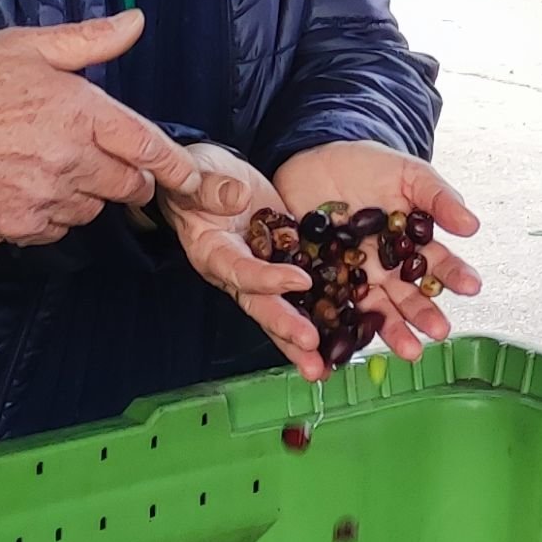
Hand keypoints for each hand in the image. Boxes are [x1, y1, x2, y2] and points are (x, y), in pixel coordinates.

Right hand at [0, 12, 199, 242]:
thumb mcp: (23, 46)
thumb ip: (88, 41)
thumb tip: (135, 22)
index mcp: (80, 113)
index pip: (148, 147)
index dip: (177, 166)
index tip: (192, 177)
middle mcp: (71, 162)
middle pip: (128, 185)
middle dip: (129, 176)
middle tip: (106, 160)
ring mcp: (46, 200)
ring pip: (94, 209)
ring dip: (88, 193)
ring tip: (52, 165)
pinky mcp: (19, 228)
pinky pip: (58, 229)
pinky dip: (55, 214)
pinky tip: (27, 188)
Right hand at [155, 144, 346, 378]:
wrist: (211, 174)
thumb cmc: (197, 174)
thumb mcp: (198, 172)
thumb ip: (211, 187)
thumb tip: (235, 198)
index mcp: (212, 252)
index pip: (241, 271)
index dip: (267, 279)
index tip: (300, 281)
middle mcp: (236, 270)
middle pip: (261, 306)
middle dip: (286, 329)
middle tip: (311, 349)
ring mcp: (260, 269)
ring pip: (281, 309)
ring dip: (301, 339)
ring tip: (325, 368)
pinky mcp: (282, 259)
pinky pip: (301, 291)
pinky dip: (320, 311)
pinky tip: (344, 331)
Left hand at [273, 142, 486, 362]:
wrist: (312, 156)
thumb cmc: (365, 165)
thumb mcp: (407, 174)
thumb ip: (437, 198)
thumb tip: (473, 226)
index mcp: (409, 245)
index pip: (436, 264)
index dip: (454, 275)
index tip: (472, 286)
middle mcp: (384, 268)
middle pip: (406, 296)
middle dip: (424, 314)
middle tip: (440, 331)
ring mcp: (352, 277)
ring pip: (373, 309)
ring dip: (392, 331)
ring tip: (409, 351)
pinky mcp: (318, 280)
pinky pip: (328, 306)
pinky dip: (338, 328)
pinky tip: (348, 346)